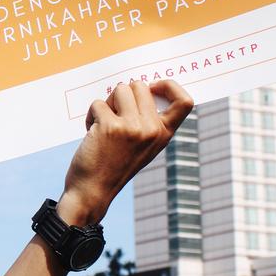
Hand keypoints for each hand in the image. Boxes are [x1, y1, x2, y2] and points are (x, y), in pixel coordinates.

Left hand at [59, 80, 192, 224]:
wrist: (93, 190)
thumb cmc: (114, 164)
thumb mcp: (143, 145)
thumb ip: (148, 121)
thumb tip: (140, 87)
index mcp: (164, 134)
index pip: (185, 102)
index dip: (169, 85)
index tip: (152, 86)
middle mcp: (152, 130)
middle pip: (140, 86)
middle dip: (123, 95)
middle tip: (115, 114)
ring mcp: (133, 127)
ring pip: (120, 90)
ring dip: (107, 103)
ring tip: (103, 124)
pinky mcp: (110, 126)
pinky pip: (98, 103)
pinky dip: (91, 115)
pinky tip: (91, 133)